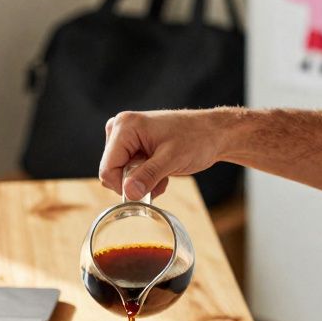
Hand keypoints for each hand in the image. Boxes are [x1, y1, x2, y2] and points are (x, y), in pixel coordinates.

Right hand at [99, 109, 230, 200]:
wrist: (214, 133)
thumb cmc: (197, 139)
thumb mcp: (172, 159)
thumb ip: (148, 175)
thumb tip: (128, 193)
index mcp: (125, 127)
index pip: (107, 169)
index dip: (123, 186)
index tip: (146, 191)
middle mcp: (120, 128)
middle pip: (112, 172)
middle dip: (135, 182)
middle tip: (160, 179)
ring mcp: (126, 137)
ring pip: (121, 174)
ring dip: (142, 181)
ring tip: (164, 173)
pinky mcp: (133, 145)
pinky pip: (128, 171)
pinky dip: (145, 177)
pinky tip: (162, 172)